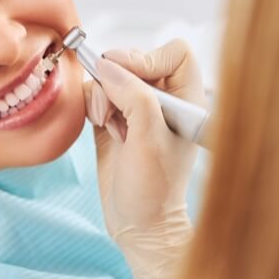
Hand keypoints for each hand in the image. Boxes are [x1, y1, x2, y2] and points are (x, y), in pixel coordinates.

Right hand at [83, 40, 205, 278]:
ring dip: (102, 95)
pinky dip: (91, 104)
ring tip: (110, 125)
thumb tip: (107, 66)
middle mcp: (163, 99)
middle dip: (117, 80)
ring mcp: (135, 108)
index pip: (174, 52)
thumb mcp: (148, 140)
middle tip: (114, 110)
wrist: (138, 225)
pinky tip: (101, 127)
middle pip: (134, 60)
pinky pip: (94, 92)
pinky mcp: (112, 119)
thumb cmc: (154, 190)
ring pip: (110, 75)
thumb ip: (133, 97)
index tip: (128, 79)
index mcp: (187, 100)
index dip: (148, 59)